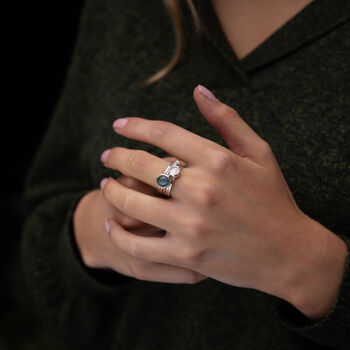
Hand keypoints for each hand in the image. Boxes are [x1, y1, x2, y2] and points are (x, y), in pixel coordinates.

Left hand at [100, 85, 333, 300]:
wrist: (289, 253)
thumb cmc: (274, 200)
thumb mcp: (259, 153)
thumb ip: (227, 120)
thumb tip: (199, 90)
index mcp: (218, 160)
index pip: (163, 133)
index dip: (135, 126)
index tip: (119, 125)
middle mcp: (201, 190)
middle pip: (140, 164)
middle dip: (115, 156)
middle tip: (106, 156)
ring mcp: (191, 224)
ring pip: (132, 202)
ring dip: (111, 190)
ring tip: (105, 184)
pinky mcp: (186, 256)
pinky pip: (138, 244)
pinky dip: (118, 234)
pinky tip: (110, 224)